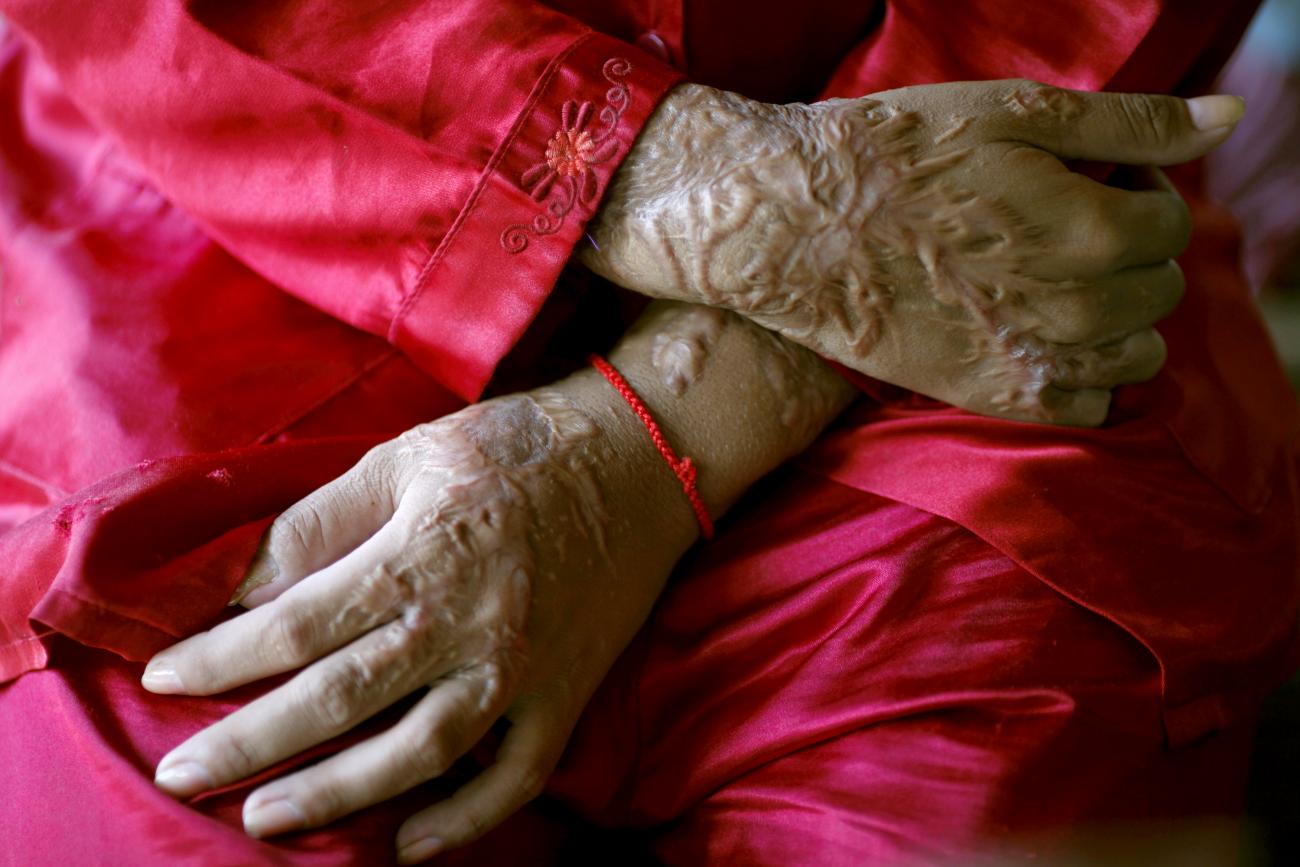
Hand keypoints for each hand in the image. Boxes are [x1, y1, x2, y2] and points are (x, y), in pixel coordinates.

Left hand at [141, 385, 694, 861]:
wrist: (639, 460)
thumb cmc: (515, 448)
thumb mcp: (407, 457)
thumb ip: (323, 521)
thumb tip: (246, 585)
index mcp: (423, 551)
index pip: (298, 622)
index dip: (222, 657)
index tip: (167, 675)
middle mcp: (470, 621)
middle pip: (340, 699)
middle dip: (250, 743)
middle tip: (183, 775)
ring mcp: (522, 667)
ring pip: (419, 753)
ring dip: (338, 795)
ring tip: (265, 820)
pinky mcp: (566, 694)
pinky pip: (516, 777)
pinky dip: (464, 822)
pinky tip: (406, 845)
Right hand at [584, 79, 1244, 424]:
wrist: (794, 227)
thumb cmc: (898, 157)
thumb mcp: (1015, 114)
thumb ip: (1133, 123)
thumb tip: (1227, 119)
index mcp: (1093, 231)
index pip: (1171, 225)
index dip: (1135, 195)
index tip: (1085, 183)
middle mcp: (1078, 311)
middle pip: (1159, 290)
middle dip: (1125, 254)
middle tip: (1057, 226)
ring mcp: (1034, 362)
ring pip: (1137, 354)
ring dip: (1113, 317)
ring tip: (1048, 280)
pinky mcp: (991, 397)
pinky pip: (1087, 405)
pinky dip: (1082, 375)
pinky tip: (1036, 334)